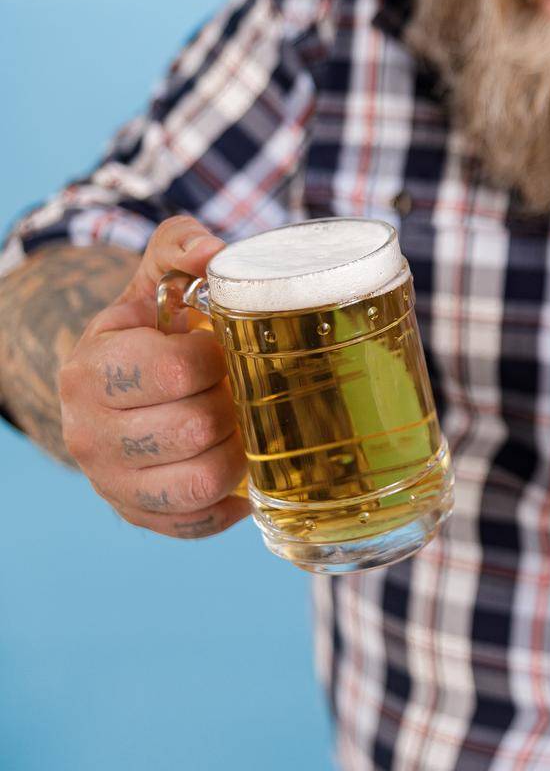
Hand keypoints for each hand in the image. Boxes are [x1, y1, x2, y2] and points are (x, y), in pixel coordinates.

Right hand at [56, 217, 249, 538]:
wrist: (120, 381)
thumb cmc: (152, 326)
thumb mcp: (155, 276)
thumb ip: (182, 247)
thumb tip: (214, 252)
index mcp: (90, 368)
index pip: (175, 370)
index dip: (217, 358)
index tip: (223, 348)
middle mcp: (87, 432)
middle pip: (193, 428)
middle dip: (231, 405)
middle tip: (237, 389)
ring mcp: (110, 481)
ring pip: (201, 481)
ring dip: (237, 452)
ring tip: (239, 426)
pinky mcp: (137, 516)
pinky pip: (198, 522)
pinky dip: (230, 500)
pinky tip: (238, 470)